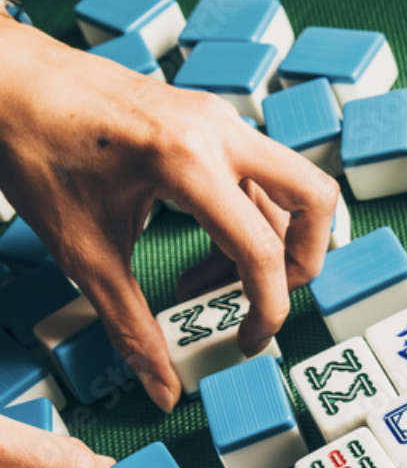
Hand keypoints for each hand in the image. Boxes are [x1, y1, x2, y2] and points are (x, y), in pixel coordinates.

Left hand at [0, 18, 338, 411]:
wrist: (3, 79)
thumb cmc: (32, 148)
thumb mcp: (82, 250)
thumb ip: (131, 324)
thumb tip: (162, 388)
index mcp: (188, 161)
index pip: (261, 249)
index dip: (267, 309)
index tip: (248, 340)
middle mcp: (218, 132)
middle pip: (314, 199)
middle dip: (304, 261)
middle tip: (268, 298)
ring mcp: (217, 119)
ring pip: (286, 187)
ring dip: (266, 242)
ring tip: (208, 283)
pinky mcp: (206, 119)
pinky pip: (255, 174)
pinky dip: (245, 218)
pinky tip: (200, 247)